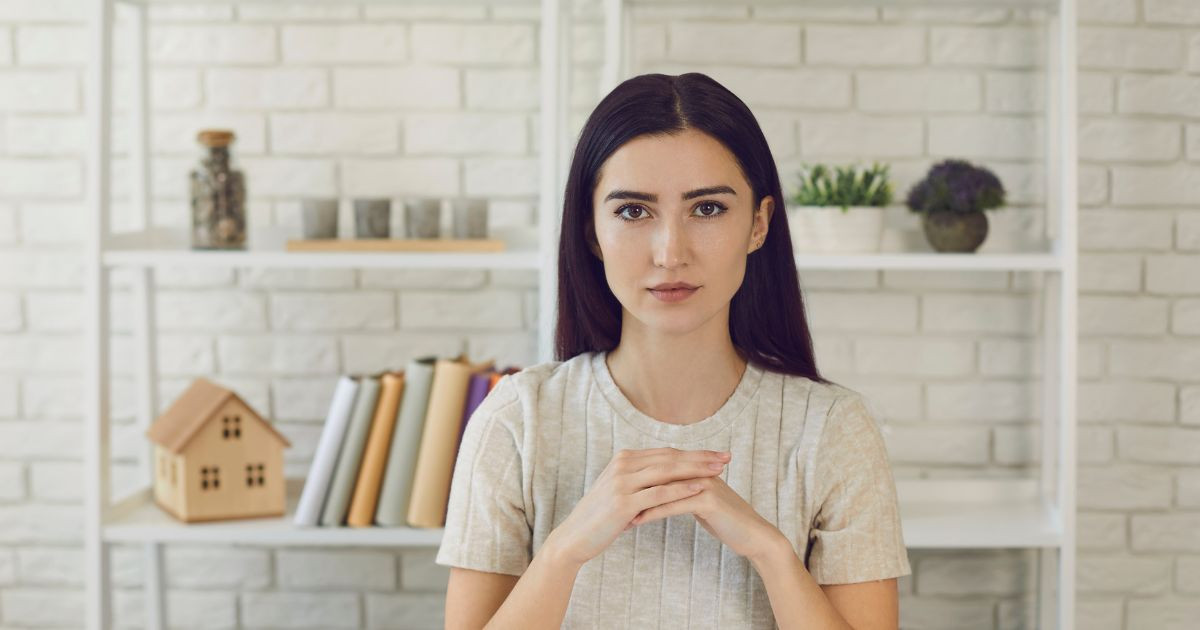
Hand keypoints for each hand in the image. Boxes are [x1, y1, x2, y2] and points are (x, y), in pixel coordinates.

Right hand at [547, 447, 730, 568]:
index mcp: (624, 459)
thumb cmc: (600, 518)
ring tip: (719, 470)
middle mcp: (623, 465)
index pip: (666, 452)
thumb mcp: (619, 491)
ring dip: (696, 469)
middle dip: (701, 457)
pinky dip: (681, 488)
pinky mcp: (623, 502)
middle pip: (670, 457)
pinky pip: (658, 492)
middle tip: (726, 457)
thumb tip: (664, 475)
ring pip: (667, 471)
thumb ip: (639, 479)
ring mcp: (622, 482)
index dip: (693, 453)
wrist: (574, 537)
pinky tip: (700, 487)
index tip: (716, 454)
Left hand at [627, 465, 785, 562]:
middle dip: (633, 485)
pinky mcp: (708, 501)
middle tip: (607, 496)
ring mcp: (704, 483)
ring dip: (637, 499)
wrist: (753, 535)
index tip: (613, 487)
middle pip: (658, 472)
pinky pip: (673, 504)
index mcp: (696, 468)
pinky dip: (652, 512)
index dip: (637, 476)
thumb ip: (682, 490)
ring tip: (616, 510)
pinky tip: (635, 521)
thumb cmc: (726, 520)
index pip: (660, 465)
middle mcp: (699, 471)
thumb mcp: (700, 500)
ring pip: (663, 487)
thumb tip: (660, 488)